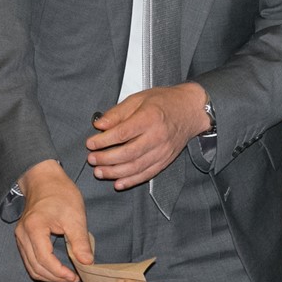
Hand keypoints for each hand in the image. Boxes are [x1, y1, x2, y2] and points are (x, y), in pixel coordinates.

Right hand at [14, 160, 92, 281]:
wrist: (45, 179)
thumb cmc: (61, 194)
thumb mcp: (75, 216)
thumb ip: (80, 241)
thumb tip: (87, 263)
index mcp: (34, 229)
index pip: (44, 260)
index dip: (60, 272)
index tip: (76, 277)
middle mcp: (22, 235)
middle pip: (35, 267)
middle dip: (55, 277)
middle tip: (74, 279)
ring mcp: (20, 236)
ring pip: (31, 266)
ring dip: (48, 275)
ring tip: (67, 276)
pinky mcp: (22, 237)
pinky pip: (30, 259)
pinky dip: (42, 267)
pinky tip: (57, 268)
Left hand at [85, 82, 209, 190]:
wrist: (191, 110)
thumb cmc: (164, 101)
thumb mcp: (139, 98)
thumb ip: (118, 112)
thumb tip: (99, 125)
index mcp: (149, 117)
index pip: (122, 133)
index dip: (103, 141)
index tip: (90, 143)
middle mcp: (157, 136)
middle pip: (128, 153)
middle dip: (106, 159)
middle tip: (91, 159)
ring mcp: (163, 150)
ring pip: (136, 167)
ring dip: (115, 172)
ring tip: (99, 172)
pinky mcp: (166, 160)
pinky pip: (148, 174)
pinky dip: (132, 181)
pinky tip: (118, 183)